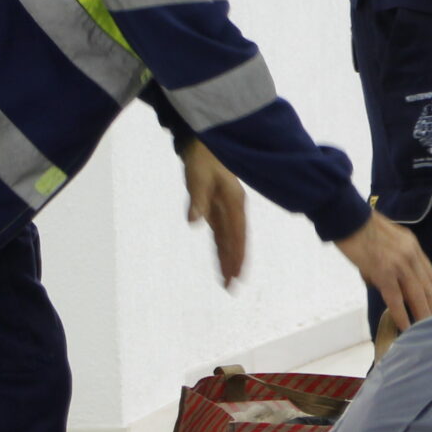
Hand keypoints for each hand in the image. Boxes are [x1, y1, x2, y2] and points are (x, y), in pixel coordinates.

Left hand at [180, 141, 247, 285]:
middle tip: (232, 286)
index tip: (236, 274)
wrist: (202, 145)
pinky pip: (222, 234)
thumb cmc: (201, 159)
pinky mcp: (218, 210)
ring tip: (227, 281)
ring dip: (228, 259)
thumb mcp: (197, 178)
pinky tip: (221, 261)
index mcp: (234, 202)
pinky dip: (222, 249)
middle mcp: (234, 209)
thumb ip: (197, 201)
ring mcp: (227, 210)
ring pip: (229, 240)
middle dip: (235, 263)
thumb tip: (194, 222)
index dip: (236, 255)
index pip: (237, 235)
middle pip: (236, 241)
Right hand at [337, 212, 431, 330]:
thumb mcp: (389, 240)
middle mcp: (411, 255)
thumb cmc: (361, 229)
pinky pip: (396, 298)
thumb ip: (395, 260)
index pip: (431, 275)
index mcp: (413, 247)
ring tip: (426, 330)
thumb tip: (391, 285)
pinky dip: (402, 315)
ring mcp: (399, 264)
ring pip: (417, 294)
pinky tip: (406, 327)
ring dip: (423, 314)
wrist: (347, 218)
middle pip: (428, 286)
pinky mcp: (383, 272)